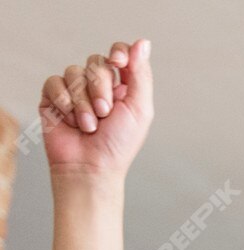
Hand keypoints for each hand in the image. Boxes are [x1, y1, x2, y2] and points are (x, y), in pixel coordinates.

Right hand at [40, 39, 153, 180]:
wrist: (90, 166)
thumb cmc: (119, 144)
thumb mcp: (139, 109)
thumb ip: (141, 75)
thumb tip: (142, 42)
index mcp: (122, 87)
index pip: (119, 53)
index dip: (118, 52)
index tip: (118, 62)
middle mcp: (98, 85)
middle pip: (96, 63)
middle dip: (101, 88)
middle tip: (105, 113)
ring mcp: (74, 90)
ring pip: (74, 72)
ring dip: (84, 102)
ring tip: (89, 125)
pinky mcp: (53, 97)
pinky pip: (54, 83)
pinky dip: (65, 103)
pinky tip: (71, 121)